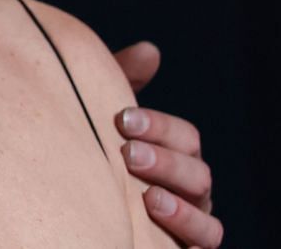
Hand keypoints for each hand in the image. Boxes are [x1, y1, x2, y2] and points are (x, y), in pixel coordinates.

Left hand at [113, 41, 221, 246]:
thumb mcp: (104, 114)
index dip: (159, 126)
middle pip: (197, 172)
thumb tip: (150, 51)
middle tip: (127, 154)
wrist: (74, 202)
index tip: (122, 118)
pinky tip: (156, 221)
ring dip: (181, 205)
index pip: (184, 136)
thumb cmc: (96, 147)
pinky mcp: (181, 246)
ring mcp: (190, 220)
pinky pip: (203, 244)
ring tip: (148, 197)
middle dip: (165, 161)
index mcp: (176, 153)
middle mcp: (189, 188)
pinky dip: (188, 232)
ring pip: (206, 213)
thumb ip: (123, 80)